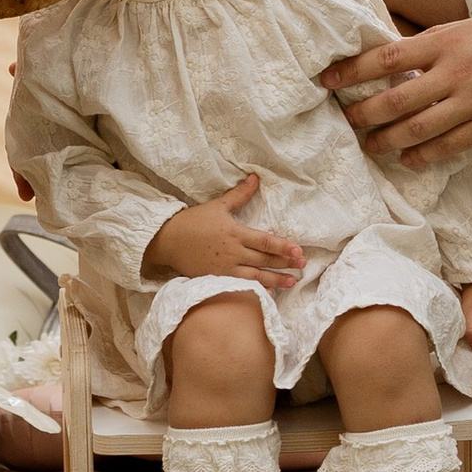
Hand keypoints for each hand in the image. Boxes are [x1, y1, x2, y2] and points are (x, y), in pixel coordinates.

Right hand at [141, 173, 307, 294]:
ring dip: (276, 279)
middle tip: (303, 265)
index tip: (298, 251)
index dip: (283, 247)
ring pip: (256, 276)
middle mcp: (233, 252)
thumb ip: (239, 194)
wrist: (168, 240)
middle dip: (285, 263)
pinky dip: (256, 290)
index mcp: (235, 232)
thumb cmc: (193, 221)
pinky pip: (240, 286)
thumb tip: (255, 177)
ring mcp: (225, 268)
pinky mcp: (217, 278)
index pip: (265, 241)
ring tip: (293, 282)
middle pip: (265, 260)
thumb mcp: (218, 205)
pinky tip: (268, 294)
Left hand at [321, 10, 471, 163]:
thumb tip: (404, 57)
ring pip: (416, 129)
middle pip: (394, 99)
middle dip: (362, 115)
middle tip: (344, 123)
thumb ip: (441, 43)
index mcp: (448, 39)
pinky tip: (409, 160)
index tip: (327, 80)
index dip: (352, 71)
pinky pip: (448, 147)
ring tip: (369, 146)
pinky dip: (422, 156)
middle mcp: (455, 71)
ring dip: (386, 141)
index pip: (386, 57)